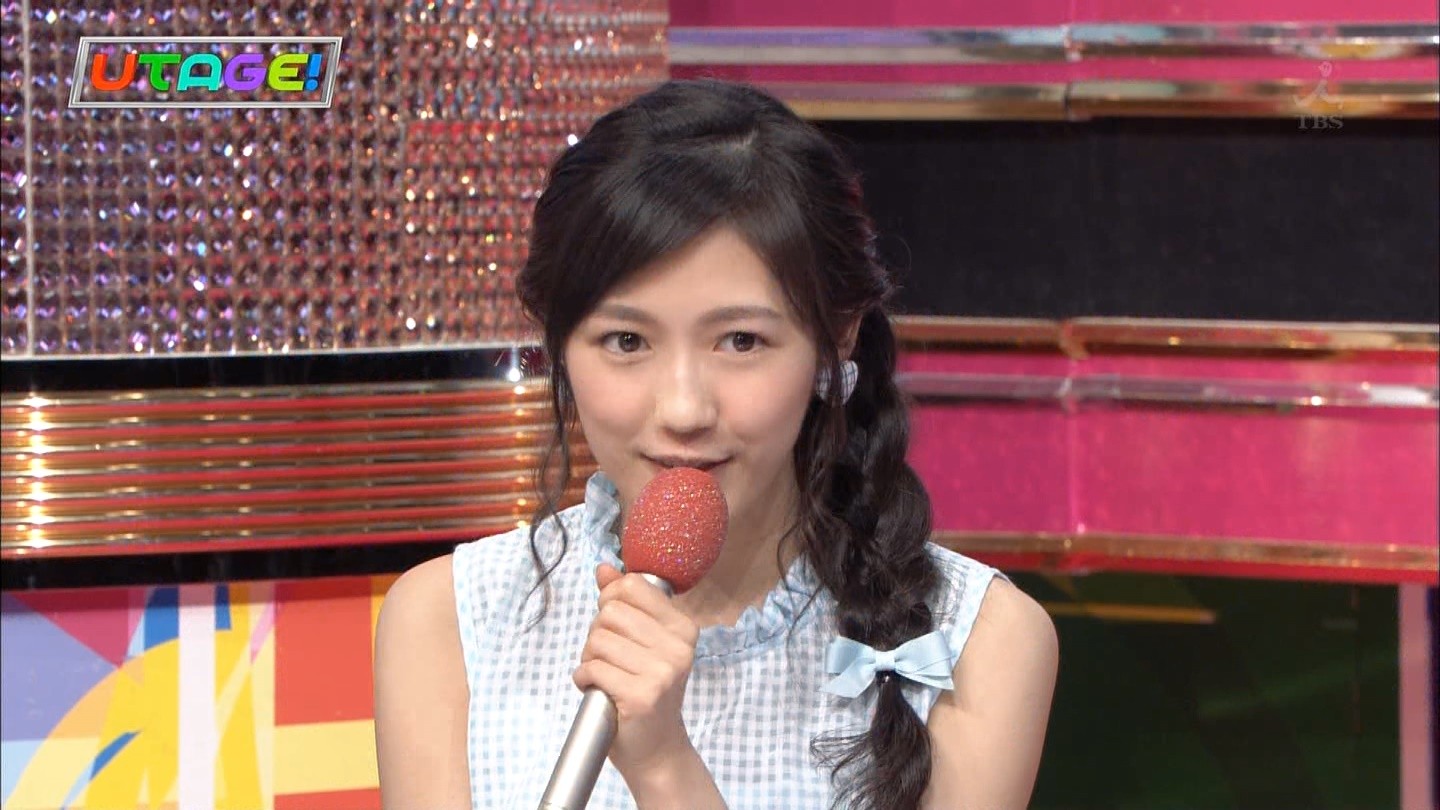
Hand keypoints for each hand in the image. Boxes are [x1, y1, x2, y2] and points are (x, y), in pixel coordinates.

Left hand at [572, 563, 700, 781]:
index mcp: (683, 627)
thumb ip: (625, 603)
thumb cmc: (646, 691)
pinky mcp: (642, 695)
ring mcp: (662, 672)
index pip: (632, 586)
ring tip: (605, 675)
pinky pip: (592, 668)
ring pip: (598, 640)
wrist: (657, 749)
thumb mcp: (643, 643)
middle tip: (609, 658)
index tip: (616, 627)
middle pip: (609, 612)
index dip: (610, 602)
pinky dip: (584, 678)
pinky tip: (598, 690)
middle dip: (597, 634)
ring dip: (589, 658)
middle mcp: (678, 647)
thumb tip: (604, 569)